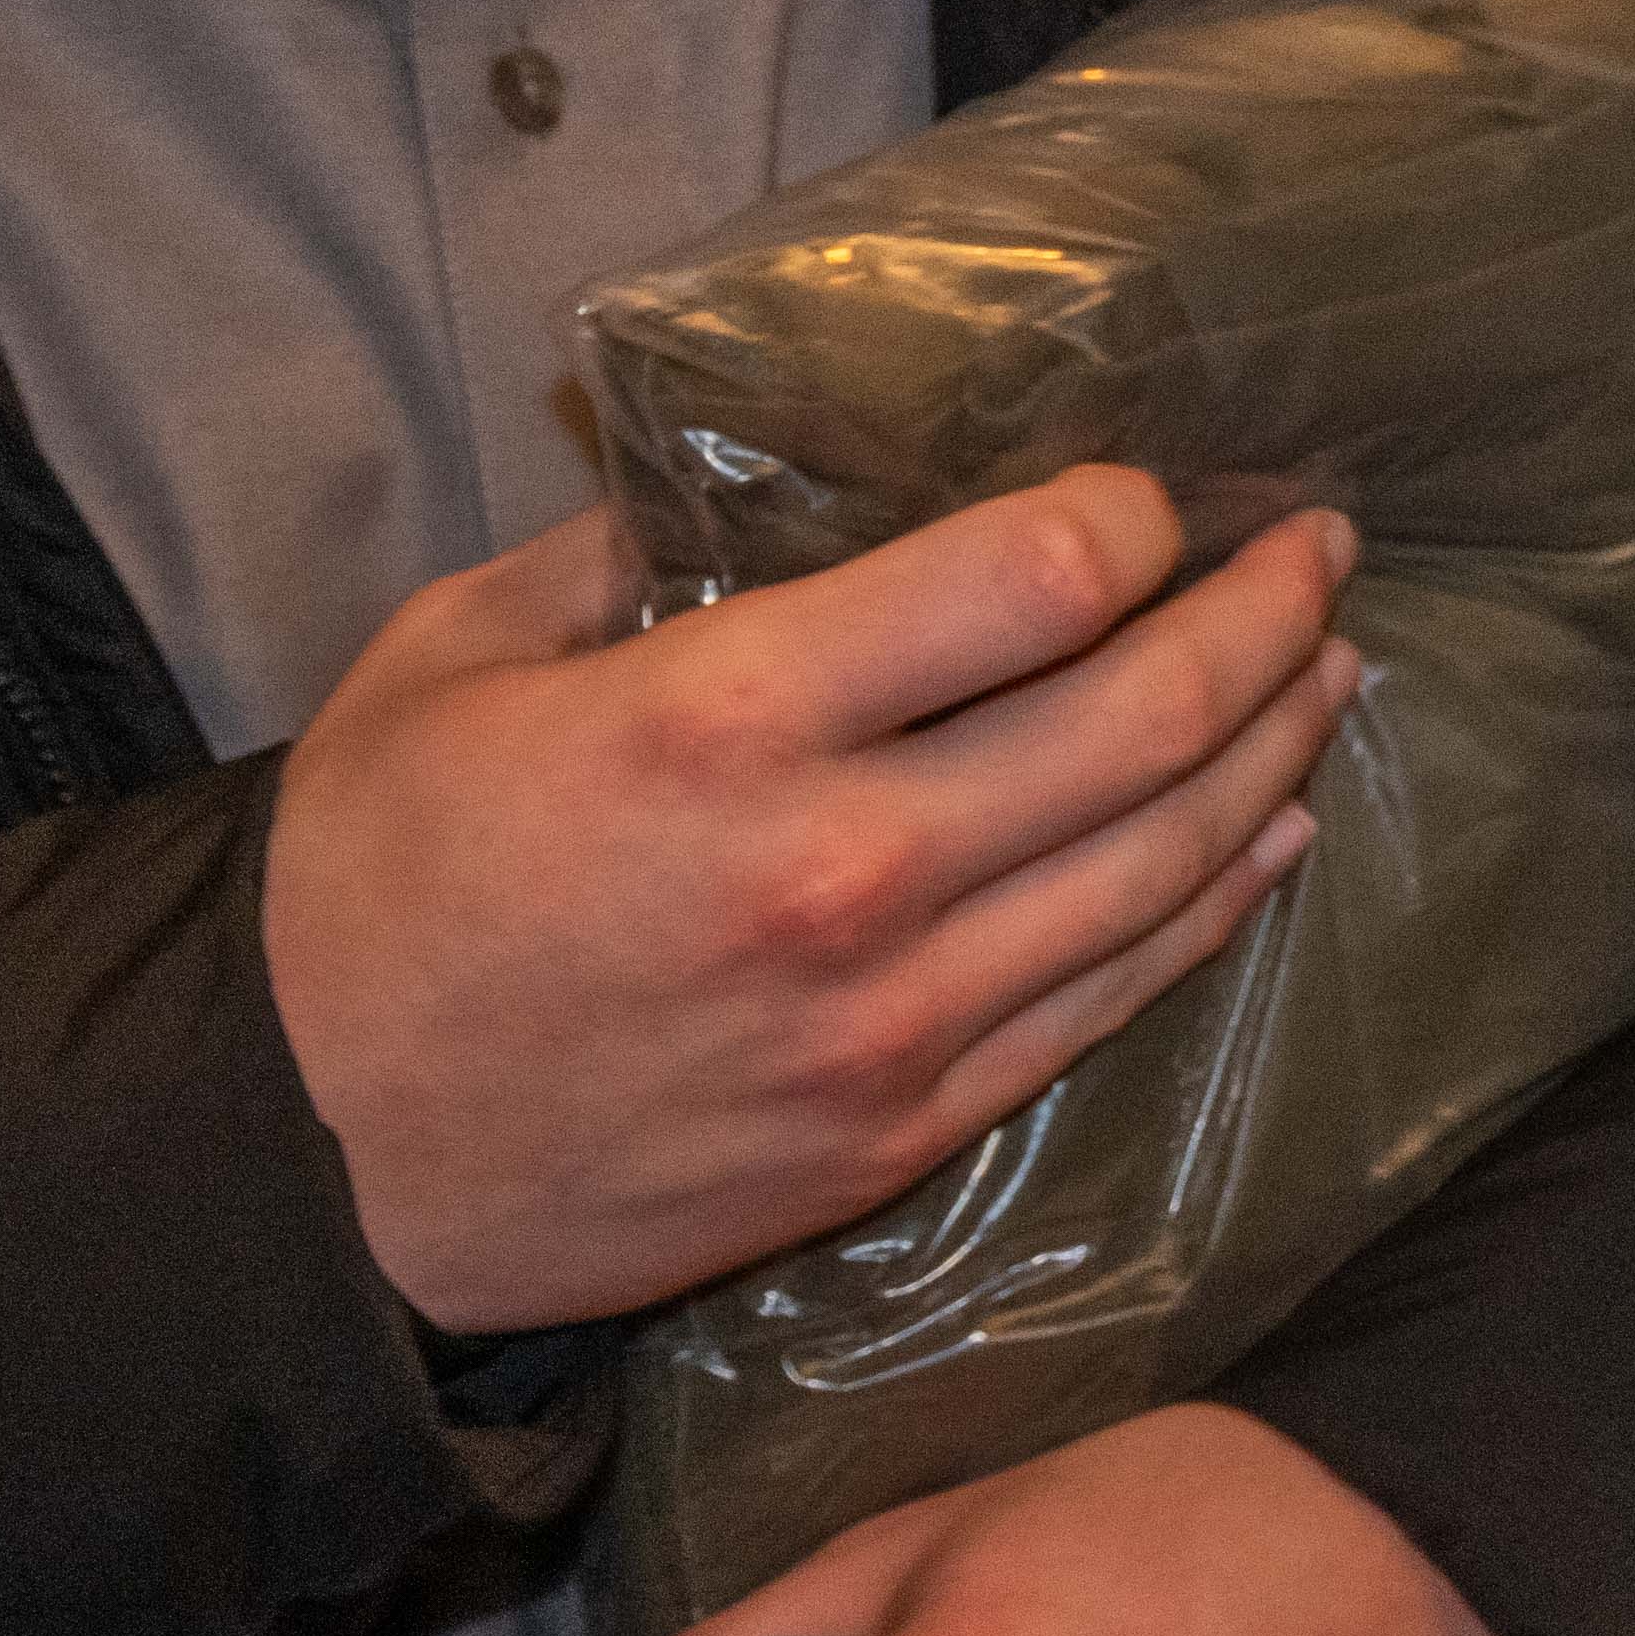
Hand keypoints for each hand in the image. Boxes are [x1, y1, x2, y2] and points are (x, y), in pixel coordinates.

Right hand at [269, 473, 1364, 1334]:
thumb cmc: (368, 891)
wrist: (306, 1174)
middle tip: (1319, 548)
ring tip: (1328, 666)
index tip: (1158, 489)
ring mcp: (893, 1020)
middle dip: (1262, 613)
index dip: (1132, 517)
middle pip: (1146, 716)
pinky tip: (1266, 834)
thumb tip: (768, 461)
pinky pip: (1113, 998)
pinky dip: (1214, 902)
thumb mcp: (459, 661)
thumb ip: (625, 548)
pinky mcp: (905, 1129)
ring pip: (1164, 862)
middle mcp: (845, 871)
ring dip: (1274, 749)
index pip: (1032, 582)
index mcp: (726, 723)